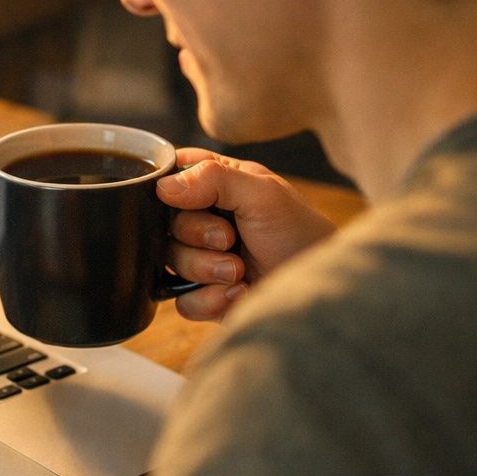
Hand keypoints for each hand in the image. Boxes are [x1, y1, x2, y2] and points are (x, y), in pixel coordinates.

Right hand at [155, 148, 337, 320]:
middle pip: (163, 224)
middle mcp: (204, 219)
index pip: (171, 174)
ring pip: (170, 262)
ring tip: (240, 271)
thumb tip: (162, 187)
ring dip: (206, 269)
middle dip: (197, 236)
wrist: (314, 289)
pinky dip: (209, 299)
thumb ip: (213, 178)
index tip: (191, 200)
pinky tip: (238, 292)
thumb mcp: (262, 193)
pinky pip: (182, 300)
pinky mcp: (204, 295)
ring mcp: (202, 258)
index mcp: (216, 185)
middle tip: (230, 238)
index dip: (170, 189)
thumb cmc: (298, 234)